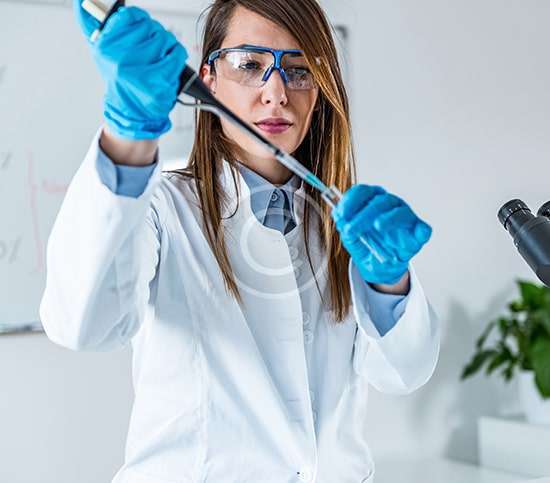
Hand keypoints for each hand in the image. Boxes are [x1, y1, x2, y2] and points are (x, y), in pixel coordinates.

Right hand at [73, 1, 187, 138]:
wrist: (132, 112)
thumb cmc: (121, 80)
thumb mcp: (102, 52)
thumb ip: (90, 24)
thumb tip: (80, 1)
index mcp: (105, 46)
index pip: (130, 16)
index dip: (141, 20)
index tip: (142, 27)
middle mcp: (120, 58)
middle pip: (151, 27)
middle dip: (156, 36)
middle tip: (152, 51)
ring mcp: (139, 71)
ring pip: (165, 38)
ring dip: (168, 46)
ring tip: (159, 59)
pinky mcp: (158, 82)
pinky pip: (176, 53)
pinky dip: (177, 56)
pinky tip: (169, 65)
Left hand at [331, 184, 431, 285]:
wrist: (380, 267)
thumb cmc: (367, 246)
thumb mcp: (350, 238)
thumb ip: (345, 226)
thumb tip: (338, 216)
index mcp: (371, 201)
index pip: (362, 192)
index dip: (350, 201)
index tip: (340, 214)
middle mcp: (390, 205)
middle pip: (378, 201)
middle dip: (362, 215)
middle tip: (350, 230)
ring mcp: (405, 217)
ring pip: (400, 212)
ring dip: (387, 219)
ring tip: (377, 226)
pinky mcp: (418, 232)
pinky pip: (423, 229)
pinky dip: (421, 230)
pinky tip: (417, 234)